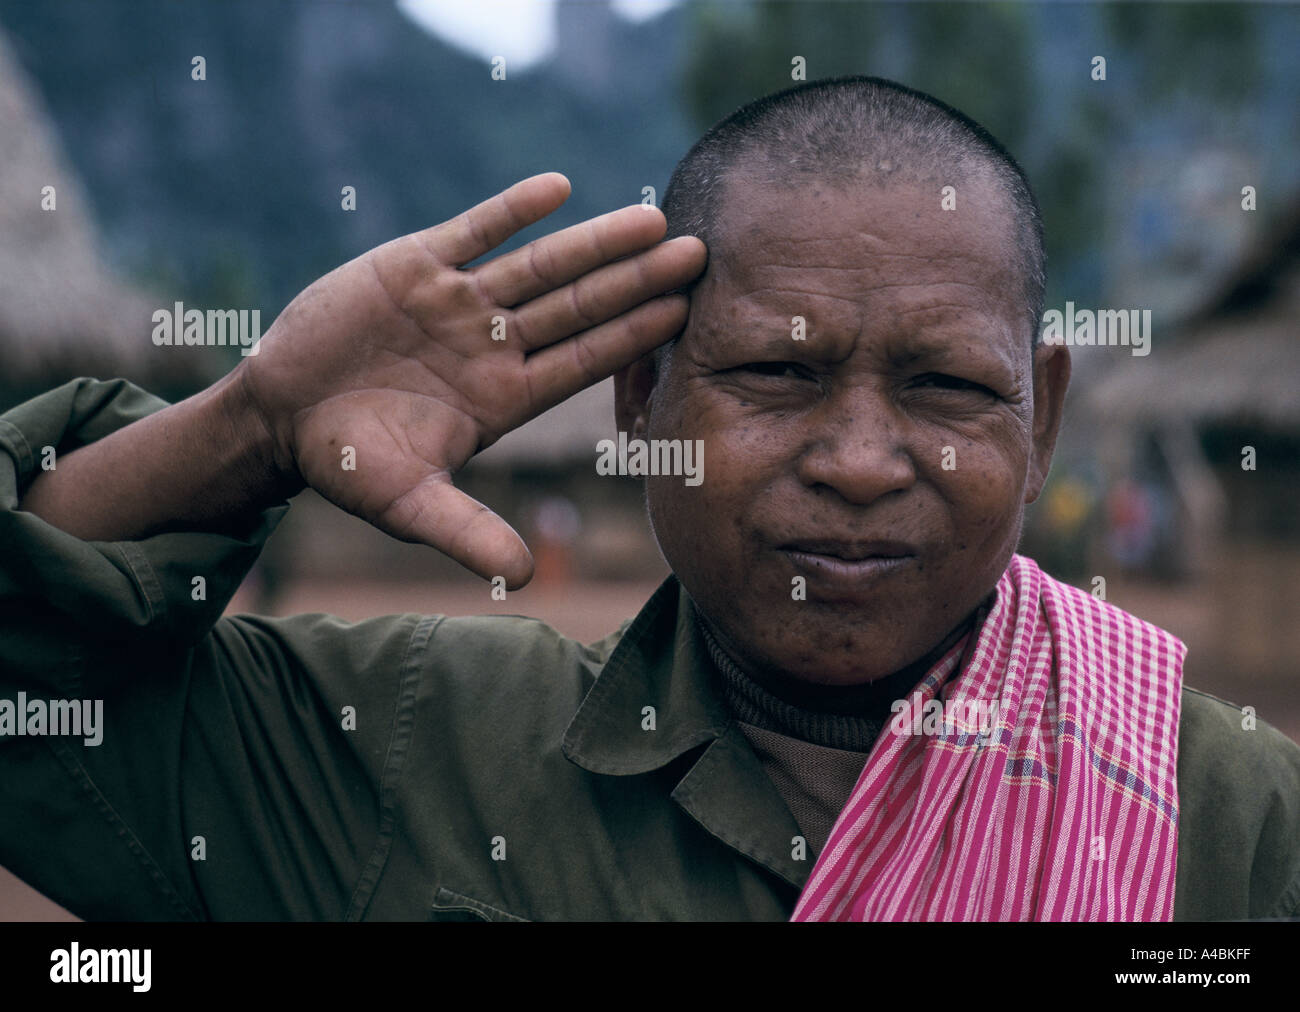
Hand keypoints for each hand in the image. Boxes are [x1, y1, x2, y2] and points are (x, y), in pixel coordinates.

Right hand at [236, 173, 705, 586]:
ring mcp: (459, 303)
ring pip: (540, 266)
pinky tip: (558, 189)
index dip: (633, 337)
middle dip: (636, 282)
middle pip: (579, 307)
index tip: (683, 313)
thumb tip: (522, 580)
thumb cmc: (349, 464)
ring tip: (651, 219)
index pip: (584, 361)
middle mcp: (494, 345)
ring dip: (593, 243)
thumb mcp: (409, 505)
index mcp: (504, 397)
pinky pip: (473, 232)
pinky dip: (511, 211)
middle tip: (698, 254)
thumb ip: (467, 534)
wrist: (282, 414)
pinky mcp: (416, 266)